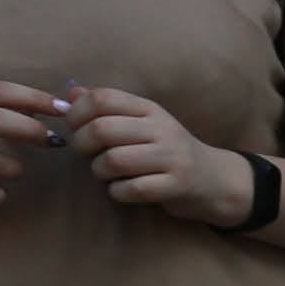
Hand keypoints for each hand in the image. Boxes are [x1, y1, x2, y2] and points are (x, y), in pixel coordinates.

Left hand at [64, 89, 261, 227]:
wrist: (213, 179)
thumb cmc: (167, 150)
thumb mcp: (142, 123)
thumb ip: (108, 108)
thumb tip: (71, 93)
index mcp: (150, 109)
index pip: (103, 99)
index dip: (77, 113)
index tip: (75, 127)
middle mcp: (162, 128)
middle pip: (101, 129)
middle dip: (82, 145)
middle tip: (87, 153)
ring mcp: (172, 157)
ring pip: (112, 161)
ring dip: (99, 171)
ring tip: (106, 172)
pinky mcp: (176, 185)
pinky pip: (130, 189)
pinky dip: (117, 192)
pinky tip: (123, 189)